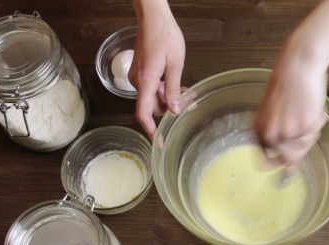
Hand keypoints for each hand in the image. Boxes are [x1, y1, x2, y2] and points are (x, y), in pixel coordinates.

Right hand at [129, 0, 185, 139]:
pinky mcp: (140, 71)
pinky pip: (151, 88)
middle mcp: (138, 81)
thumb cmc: (165, 36)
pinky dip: (164, 89)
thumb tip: (174, 110)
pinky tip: (177, 85)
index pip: (144, 113)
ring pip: (154, 97)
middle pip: (152, 106)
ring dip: (169, 98)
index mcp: (146, 81)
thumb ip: (174, 89)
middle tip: (190, 104)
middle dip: (169, 109)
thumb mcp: (175, 64)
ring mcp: (138, 76)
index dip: (151, 131)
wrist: (153, 18)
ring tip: (188, 92)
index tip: (159, 143)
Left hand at [254, 46, 327, 168]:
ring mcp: (289, 132)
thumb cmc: (286, 84)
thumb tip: (288, 168)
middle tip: (301, 122)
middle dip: (300, 143)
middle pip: (291, 157)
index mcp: (259, 132)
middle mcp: (272, 135)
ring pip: (306, 145)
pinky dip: (318, 120)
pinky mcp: (305, 126)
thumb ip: (277, 139)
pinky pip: (316, 132)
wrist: (297, 66)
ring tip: (305, 110)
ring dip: (310, 131)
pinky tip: (311, 106)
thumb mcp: (273, 114)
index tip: (287, 166)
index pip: (268, 162)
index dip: (281, 162)